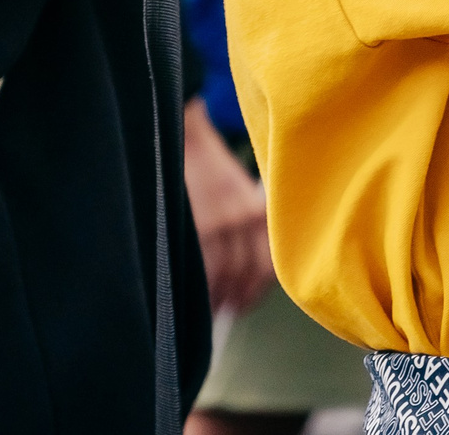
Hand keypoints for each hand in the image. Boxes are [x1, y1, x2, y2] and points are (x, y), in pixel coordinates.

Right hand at [182, 102, 273, 316]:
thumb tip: (240, 276)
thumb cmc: (208, 168)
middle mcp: (247, 217)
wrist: (181, 136)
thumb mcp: (238, 192)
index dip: (257, 290)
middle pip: (247, 274)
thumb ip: (244, 227)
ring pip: (225, 276)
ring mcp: (222, 222)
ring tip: (208, 309)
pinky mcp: (198, 225)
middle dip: (237, 298)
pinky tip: (195, 299)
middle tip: (225, 311)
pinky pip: (203, 270)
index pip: (268, 264)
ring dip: (217, 298)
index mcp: (260, 209)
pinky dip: (201, 291)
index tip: (245, 303)